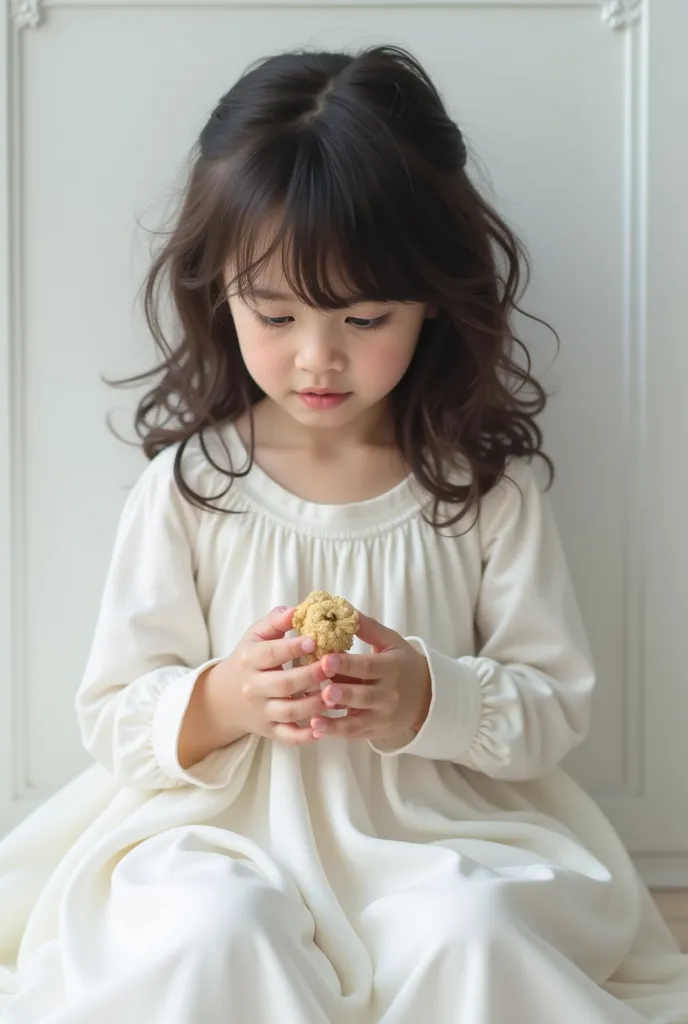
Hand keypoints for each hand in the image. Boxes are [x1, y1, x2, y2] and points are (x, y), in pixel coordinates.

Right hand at [203, 606, 330, 746]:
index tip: (314, 640)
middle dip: (310, 676)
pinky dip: (305, 736)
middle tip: (333, 666)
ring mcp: (262, 711)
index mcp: (249, 660)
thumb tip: (296, 609)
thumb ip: (275, 622)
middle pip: (283, 684)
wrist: (225, 697)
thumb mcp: (255, 637)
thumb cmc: (249, 659)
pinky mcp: (269, 730)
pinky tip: (323, 728)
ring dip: (314, 704)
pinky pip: (288, 736)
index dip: (291, 647)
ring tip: (335, 693)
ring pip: (289, 712)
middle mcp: (253, 688)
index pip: (270, 654)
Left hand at [309, 614, 431, 743]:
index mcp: (391, 668)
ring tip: (314, 718)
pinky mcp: (375, 731)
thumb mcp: (391, 642)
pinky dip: (336, 733)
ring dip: (335, 722)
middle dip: (343, 694)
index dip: (347, 664)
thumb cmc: (402, 663)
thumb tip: (342, 608)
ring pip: (357, 721)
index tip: (327, 659)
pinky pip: (355, 734)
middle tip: (324, 690)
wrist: (427, 696)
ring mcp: (382, 716)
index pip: (367, 666)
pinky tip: (317, 729)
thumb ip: (367, 627)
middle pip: (363, 695)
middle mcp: (388, 694)